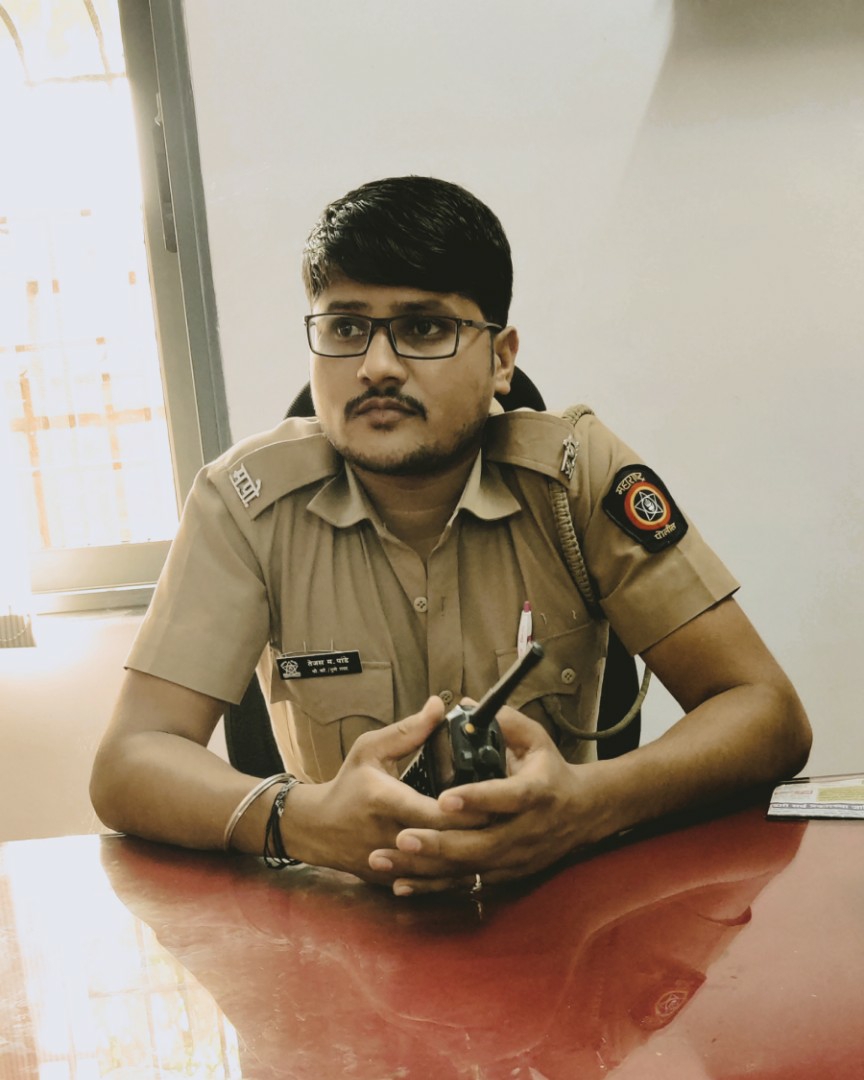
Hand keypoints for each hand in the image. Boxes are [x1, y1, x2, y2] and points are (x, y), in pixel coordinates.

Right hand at [280, 696, 485, 884]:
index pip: (434, 812)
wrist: (318, 829)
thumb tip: (441, 706)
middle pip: (445, 843)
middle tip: (511, 819)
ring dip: (473, 856)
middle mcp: (389, 836)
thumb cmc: (348, 784)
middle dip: (479, 833)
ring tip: (503, 839)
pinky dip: (457, 873)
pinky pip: (432, 883)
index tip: (496, 798)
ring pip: (443, 870)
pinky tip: (480, 861)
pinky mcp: (396, 881)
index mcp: (385, 800)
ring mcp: (393, 865)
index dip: (466, 809)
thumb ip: (409, 730)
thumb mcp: (371, 749)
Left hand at [369, 706, 615, 894]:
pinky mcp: (505, 874)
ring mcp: (516, 857)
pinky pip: (465, 884)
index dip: (477, 799)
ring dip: (426, 868)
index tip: (444, 798)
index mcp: (536, 792)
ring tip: (387, 859)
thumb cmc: (551, 771)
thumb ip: (504, 722)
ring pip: (467, 868)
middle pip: (481, 843)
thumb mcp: (537, 739)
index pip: (506, 797)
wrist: (582, 813)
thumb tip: (464, 704)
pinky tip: (401, 884)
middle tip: (401, 836)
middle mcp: (526, 830)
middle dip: (438, 843)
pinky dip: (433, 886)